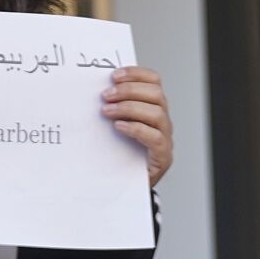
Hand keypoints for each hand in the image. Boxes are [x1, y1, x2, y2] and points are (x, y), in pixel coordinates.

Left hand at [103, 66, 173, 186]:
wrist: (127, 184)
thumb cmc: (119, 152)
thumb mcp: (114, 125)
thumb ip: (112, 107)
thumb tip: (94, 90)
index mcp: (152, 107)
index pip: (154, 81)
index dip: (136, 74)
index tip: (113, 75)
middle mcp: (162, 120)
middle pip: (156, 94)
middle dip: (129, 91)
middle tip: (105, 95)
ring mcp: (165, 137)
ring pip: (156, 113)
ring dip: (129, 108)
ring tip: (106, 111)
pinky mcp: (162, 156)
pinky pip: (155, 137)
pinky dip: (136, 129)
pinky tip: (118, 127)